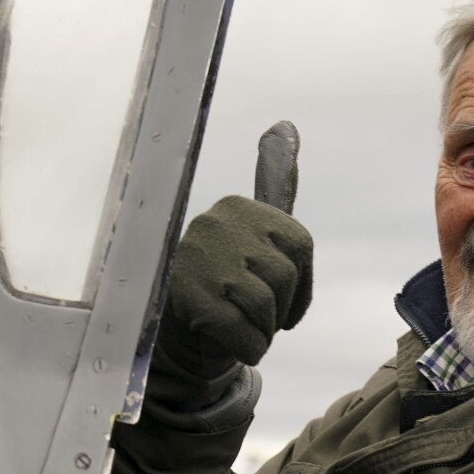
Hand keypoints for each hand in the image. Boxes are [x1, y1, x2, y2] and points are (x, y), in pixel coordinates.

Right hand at [147, 122, 311, 409]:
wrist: (172, 328)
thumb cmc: (224, 280)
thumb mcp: (255, 233)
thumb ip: (274, 182)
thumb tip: (286, 126)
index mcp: (241, 207)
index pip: (301, 247)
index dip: (300, 284)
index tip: (283, 299)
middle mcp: (219, 225)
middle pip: (284, 277)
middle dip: (278, 309)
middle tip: (255, 314)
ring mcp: (203, 261)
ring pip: (266, 306)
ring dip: (262, 330)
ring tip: (240, 326)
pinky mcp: (191, 299)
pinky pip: (246, 334)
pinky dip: (248, 348)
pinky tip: (232, 341)